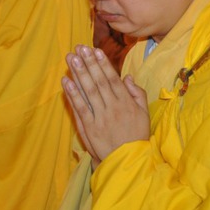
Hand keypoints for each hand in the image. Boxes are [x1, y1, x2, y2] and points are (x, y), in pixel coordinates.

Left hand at [62, 45, 149, 168]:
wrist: (128, 161)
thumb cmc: (136, 135)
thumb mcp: (144, 113)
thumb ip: (137, 94)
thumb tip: (127, 77)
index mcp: (125, 102)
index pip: (112, 79)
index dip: (103, 63)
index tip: (95, 50)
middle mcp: (112, 107)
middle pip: (98, 81)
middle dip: (88, 63)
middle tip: (79, 48)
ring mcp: (99, 117)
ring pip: (88, 91)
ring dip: (79, 73)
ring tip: (71, 58)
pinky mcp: (89, 127)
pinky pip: (80, 108)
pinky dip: (72, 94)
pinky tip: (66, 81)